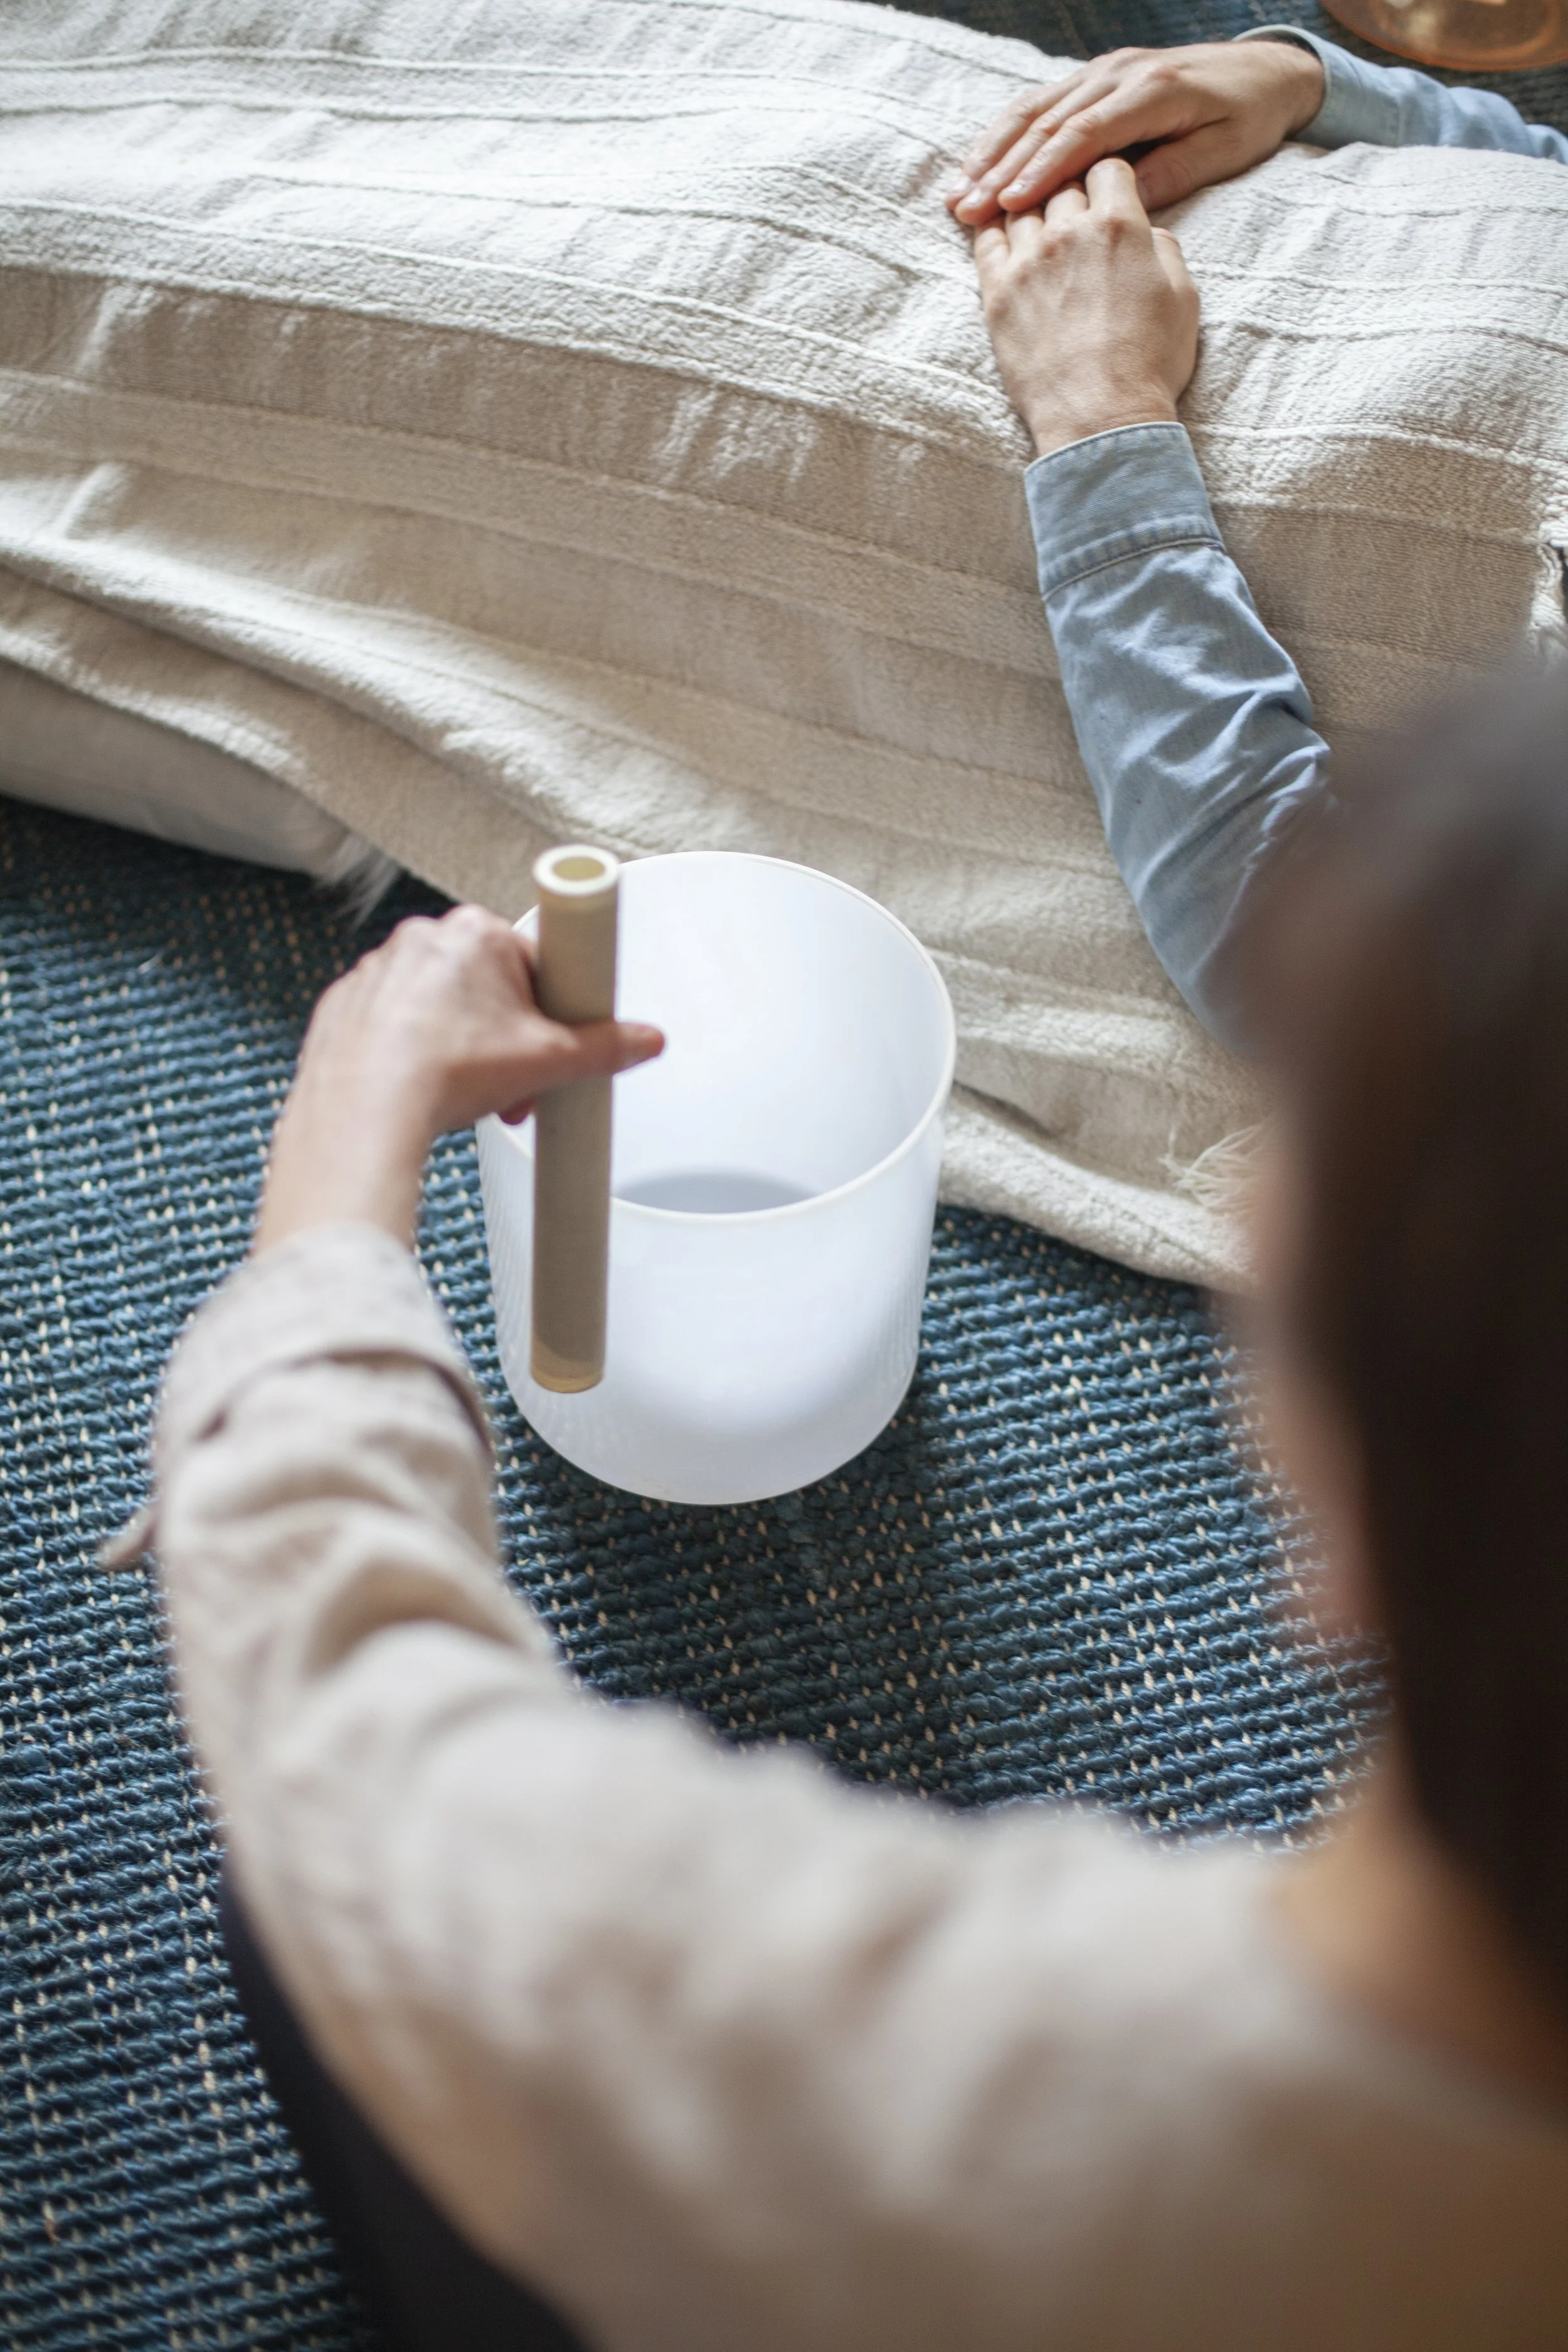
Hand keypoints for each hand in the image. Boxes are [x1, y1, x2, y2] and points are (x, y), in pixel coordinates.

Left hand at [256, 904, 662, 1251]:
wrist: (365, 1109)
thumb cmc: (446, 1071)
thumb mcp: (549, 1060)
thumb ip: (606, 1046)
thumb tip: (643, 1041)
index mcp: (478, 933)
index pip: (536, 962)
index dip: (550, 1010)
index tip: (547, 1037)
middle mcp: (424, 938)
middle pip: (489, 986)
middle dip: (508, 1036)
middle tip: (515, 1079)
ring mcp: (380, 968)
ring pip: (441, 1004)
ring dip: (463, 1044)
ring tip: (471, 1091)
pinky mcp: (348, 1003)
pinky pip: (396, 1021)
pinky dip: (413, 1049)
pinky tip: (425, 1086)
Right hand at [949, 40, 1324, 221]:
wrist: (1265, 70)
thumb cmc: (1248, 117)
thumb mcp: (1224, 149)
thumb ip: (1174, 172)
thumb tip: (1123, 206)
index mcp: (1151, 91)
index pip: (1084, 134)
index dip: (1042, 171)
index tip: (1009, 206)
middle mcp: (1119, 74)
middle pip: (1048, 122)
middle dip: (1001, 168)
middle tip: (965, 210)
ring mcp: (1102, 72)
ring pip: (1035, 110)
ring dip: (992, 153)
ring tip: (957, 193)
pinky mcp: (1094, 79)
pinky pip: (1040, 104)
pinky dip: (1005, 136)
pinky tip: (977, 165)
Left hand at [974, 159, 1199, 456]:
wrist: (1101, 419)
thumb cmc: (1150, 364)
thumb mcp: (1183, 298)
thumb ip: (1164, 249)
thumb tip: (1148, 230)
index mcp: (1119, 224)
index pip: (1107, 168)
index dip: (1110, 179)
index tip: (1108, 197)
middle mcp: (1069, 231)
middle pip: (1062, 183)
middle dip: (1071, 194)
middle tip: (1074, 218)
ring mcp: (1027, 261)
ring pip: (1020, 205)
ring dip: (1031, 210)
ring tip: (1038, 228)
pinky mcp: (996, 293)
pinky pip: (983, 241)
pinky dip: (989, 229)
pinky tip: (996, 234)